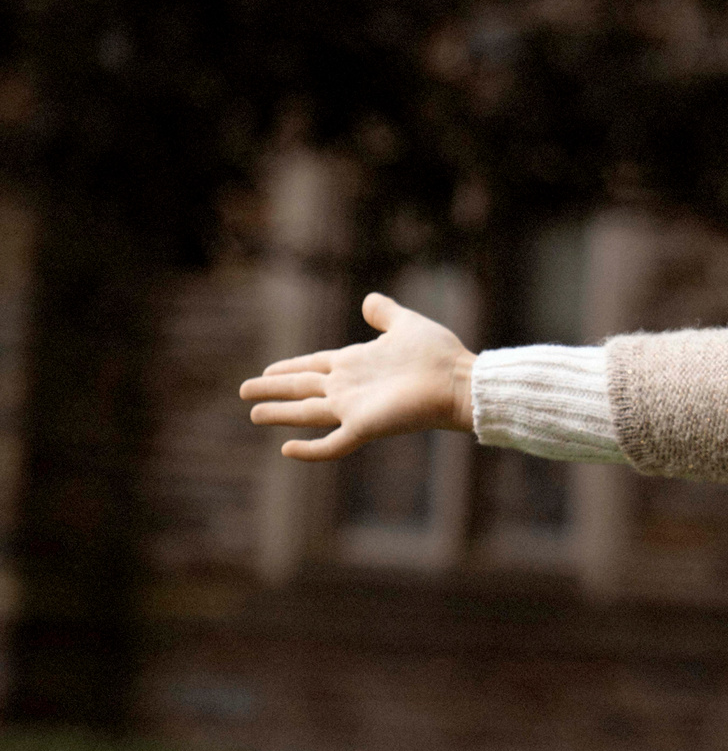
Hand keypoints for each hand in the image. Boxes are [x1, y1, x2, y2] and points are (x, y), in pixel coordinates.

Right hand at [239, 293, 475, 459]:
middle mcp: (349, 385)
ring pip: (307, 413)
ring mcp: (355, 408)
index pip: (314, 365)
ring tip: (254, 414)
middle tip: (244, 390)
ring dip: (280, 413)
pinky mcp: (365, 427)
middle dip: (274, 388)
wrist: (460, 381)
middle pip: (302, 387)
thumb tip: (369, 300)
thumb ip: (386, 313)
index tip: (268, 367)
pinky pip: (332, 444)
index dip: (291, 366)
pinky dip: (311, 451)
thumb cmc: (439, 354)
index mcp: (356, 362)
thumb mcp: (406, 324)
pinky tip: (287, 450)